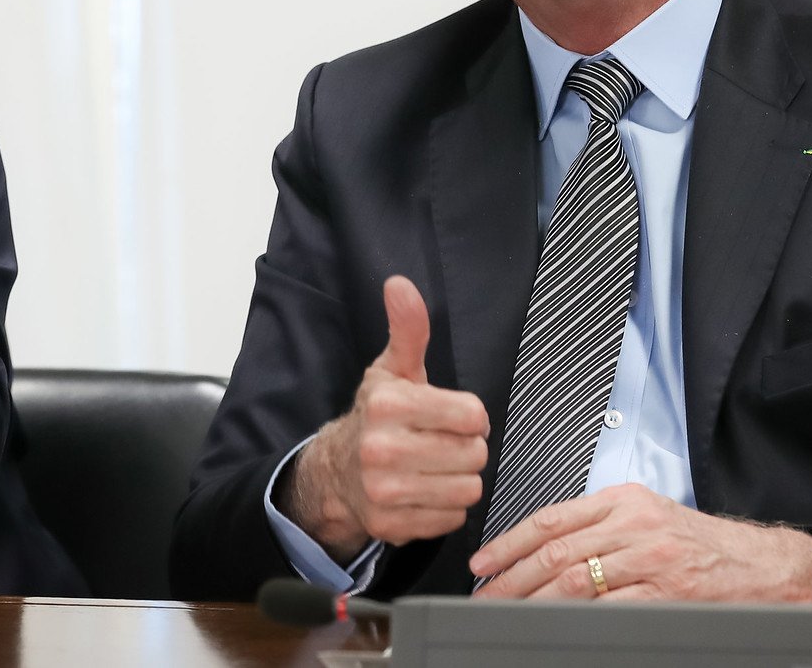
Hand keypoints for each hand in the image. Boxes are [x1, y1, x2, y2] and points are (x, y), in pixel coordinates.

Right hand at [282, 276, 489, 560]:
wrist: (337, 471)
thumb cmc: (377, 415)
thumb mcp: (393, 369)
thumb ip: (408, 329)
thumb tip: (400, 284)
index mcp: (387, 404)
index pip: (473, 416)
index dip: (469, 416)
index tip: (450, 416)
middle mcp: (382, 448)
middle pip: (474, 455)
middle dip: (466, 448)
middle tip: (441, 443)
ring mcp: (384, 491)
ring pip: (468, 489)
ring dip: (459, 479)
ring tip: (435, 467)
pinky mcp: (390, 526)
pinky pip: (452, 519)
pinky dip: (445, 508)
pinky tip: (424, 491)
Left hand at [468, 482, 811, 601]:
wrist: (770, 566)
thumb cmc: (708, 545)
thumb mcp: (651, 516)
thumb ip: (602, 525)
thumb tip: (546, 549)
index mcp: (625, 502)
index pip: (551, 519)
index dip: (510, 542)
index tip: (485, 563)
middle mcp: (634, 525)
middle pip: (555, 551)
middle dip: (512, 577)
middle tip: (487, 595)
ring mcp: (651, 560)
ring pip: (575, 579)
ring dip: (534, 600)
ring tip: (509, 614)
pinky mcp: (669, 593)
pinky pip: (610, 607)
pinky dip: (577, 619)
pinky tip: (557, 627)